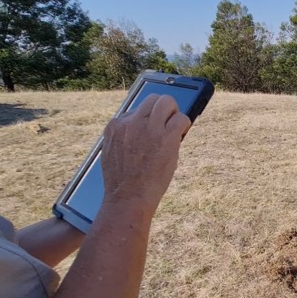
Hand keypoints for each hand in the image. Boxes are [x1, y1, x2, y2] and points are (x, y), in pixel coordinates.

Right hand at [101, 94, 190, 211]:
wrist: (128, 198)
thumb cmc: (122, 183)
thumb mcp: (112, 154)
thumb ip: (123, 139)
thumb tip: (138, 130)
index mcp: (115, 126)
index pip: (136, 110)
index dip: (147, 120)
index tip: (152, 129)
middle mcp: (132, 122)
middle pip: (152, 99)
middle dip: (162, 109)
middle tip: (167, 123)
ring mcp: (149, 128)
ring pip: (167, 102)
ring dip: (174, 113)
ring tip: (175, 127)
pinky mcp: (166, 137)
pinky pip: (181, 118)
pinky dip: (184, 125)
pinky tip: (181, 135)